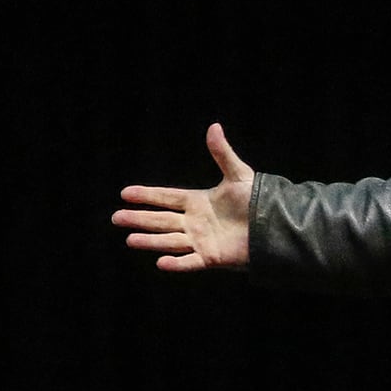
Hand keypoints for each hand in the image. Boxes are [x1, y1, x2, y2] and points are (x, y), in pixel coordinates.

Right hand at [114, 124, 254, 272]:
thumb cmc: (258, 201)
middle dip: (139, 219)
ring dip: (150, 241)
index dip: (147, 195)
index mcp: (198, 202)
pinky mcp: (212, 257)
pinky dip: (177, 263)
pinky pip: (191, 262)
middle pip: (161, 220)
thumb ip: (223, 153)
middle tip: (116, 217)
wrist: (275, 225)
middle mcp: (195, 222)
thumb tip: (214, 126)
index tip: (125, 193)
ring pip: (170, 240)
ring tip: (129, 239)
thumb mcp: (238, 175)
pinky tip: (160, 262)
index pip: (166, 198)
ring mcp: (202, 241)